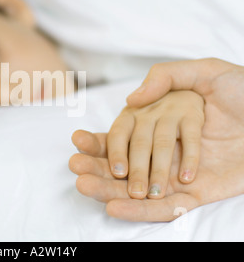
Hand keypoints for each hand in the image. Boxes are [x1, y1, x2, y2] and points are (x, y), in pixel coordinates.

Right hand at [69, 58, 243, 220]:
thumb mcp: (207, 72)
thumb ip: (166, 77)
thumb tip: (131, 99)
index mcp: (160, 123)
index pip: (122, 135)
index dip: (99, 141)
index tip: (77, 142)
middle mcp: (163, 150)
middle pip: (123, 163)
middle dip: (96, 166)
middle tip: (75, 169)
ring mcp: (177, 173)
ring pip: (136, 187)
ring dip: (108, 189)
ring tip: (85, 186)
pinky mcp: (195, 193)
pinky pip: (165, 207)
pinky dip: (139, 210)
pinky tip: (115, 207)